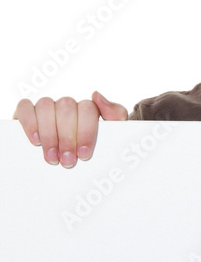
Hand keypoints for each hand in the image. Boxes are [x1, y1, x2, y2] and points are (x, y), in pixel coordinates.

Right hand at [13, 91, 127, 167]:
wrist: (65, 166)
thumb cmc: (93, 151)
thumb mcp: (111, 137)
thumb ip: (115, 115)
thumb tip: (97, 95)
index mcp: (88, 109)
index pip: (88, 109)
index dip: (86, 131)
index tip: (84, 154)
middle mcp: (67, 105)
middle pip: (66, 108)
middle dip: (67, 137)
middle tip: (68, 161)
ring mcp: (47, 107)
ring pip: (46, 106)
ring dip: (49, 134)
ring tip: (52, 157)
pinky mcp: (27, 111)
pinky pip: (25, 106)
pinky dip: (30, 122)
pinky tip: (36, 141)